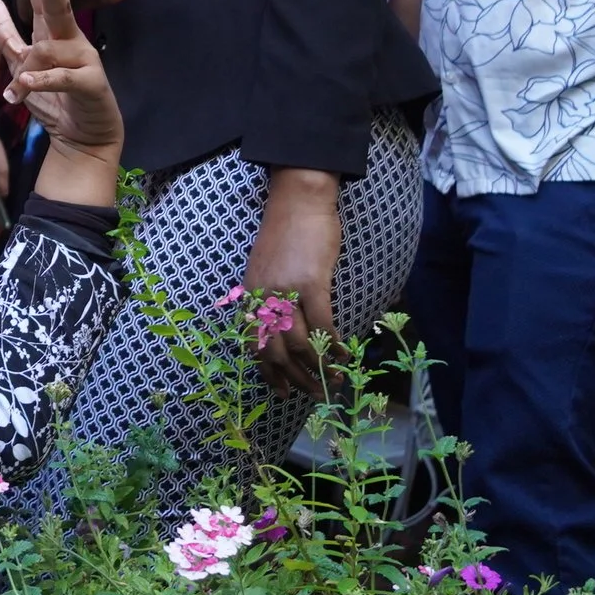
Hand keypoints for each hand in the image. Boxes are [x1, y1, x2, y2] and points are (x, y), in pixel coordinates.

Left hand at [0, 0, 121, 178]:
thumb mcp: (23, 64)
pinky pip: (63, 77)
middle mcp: (71, 38)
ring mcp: (85, 59)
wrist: (84, 136)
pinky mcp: (92, 84)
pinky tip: (25, 85)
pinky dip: (42, 80)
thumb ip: (5, 35)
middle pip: (59, 5)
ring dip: (25, 69)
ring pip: (48, 49)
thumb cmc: (55, 95)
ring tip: (17, 89)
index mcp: (54, 29)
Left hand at [240, 168, 341, 398]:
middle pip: (275, 351)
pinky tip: (344, 355)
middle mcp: (262, 297)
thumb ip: (270, 298)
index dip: (268, 372)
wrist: (298, 200)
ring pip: (299, 344)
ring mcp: (285, 291)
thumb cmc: (287, 233)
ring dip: (317, 368)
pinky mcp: (310, 284)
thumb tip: (285, 331)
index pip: (253, 344)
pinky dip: (334, 346)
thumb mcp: (267, 269)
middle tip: (313, 393)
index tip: (282, 391)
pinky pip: (323, 326)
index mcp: (250, 295)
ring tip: (332, 380)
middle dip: (295, 378)